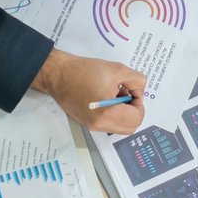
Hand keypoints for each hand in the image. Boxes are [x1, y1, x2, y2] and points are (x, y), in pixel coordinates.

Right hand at [32, 49, 147, 135]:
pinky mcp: (87, 123)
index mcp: (107, 113)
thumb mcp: (117, 69)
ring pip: (120, 127)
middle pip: (130, 127)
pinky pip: (109, 124)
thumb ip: (137, 81)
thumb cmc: (84, 71)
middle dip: (134, 110)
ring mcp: (92, 126)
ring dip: (124, 113)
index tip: (132, 90)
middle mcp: (100, 125)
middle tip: (127, 93)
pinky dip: (114, 114)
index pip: (136, 118)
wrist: (57, 74)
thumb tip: (139, 92)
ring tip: (115, 94)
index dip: (139, 103)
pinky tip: (107, 98)